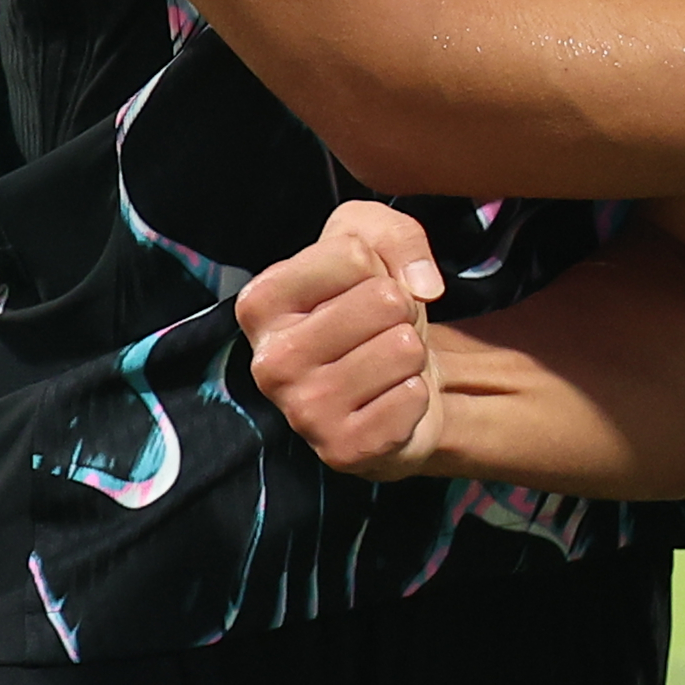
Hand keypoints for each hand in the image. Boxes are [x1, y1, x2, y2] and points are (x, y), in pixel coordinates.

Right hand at [233, 199, 452, 478]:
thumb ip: (397, 234)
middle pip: (383, 300)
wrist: (388, 384)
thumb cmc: (369, 307)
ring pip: (404, 347)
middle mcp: (269, 361)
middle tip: (378, 330)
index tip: (358, 289)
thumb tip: (423, 285)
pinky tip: (386, 399)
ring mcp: (302, 412)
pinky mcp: (341, 450)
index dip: (376, 264)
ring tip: (382, 362)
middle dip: (399, 307)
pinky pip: (413, 397)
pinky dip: (414, 394)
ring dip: (409, 351)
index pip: (352, 254)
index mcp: (260, 303)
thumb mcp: (374, 244)